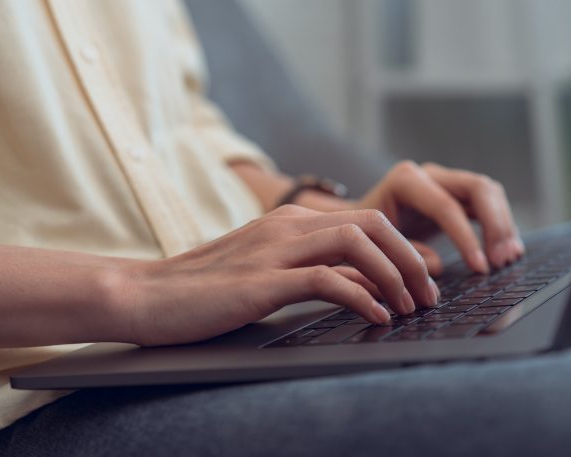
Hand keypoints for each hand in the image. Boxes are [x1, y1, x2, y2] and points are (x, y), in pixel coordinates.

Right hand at [120, 205, 437, 345]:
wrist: (143, 295)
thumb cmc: (204, 291)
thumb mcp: (270, 274)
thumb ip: (317, 273)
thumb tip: (368, 288)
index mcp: (291, 221)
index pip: (368, 221)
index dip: (405, 250)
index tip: (423, 282)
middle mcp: (287, 226)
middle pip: (374, 225)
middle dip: (411, 259)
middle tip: (427, 295)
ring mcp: (273, 249)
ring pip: (357, 243)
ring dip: (394, 275)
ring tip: (410, 307)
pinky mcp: (260, 280)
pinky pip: (326, 279)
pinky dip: (361, 297)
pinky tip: (376, 317)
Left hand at [355, 161, 523, 274]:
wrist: (360, 224)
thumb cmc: (366, 236)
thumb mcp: (378, 247)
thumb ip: (406, 256)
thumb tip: (439, 267)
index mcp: (405, 181)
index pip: (446, 206)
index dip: (467, 239)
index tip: (480, 268)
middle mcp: (429, 173)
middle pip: (478, 188)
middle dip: (495, 225)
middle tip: (500, 261)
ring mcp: (445, 179)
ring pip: (489, 192)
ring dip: (503, 225)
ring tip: (509, 258)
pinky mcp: (457, 192)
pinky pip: (488, 203)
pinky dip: (500, 226)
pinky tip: (508, 250)